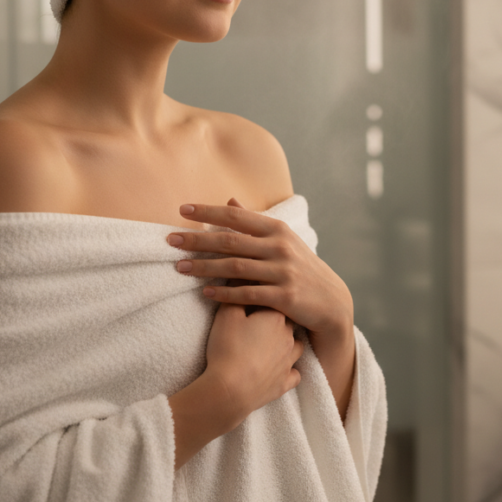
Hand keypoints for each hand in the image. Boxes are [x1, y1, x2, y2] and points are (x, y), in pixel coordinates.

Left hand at [167, 199, 353, 340]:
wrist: (331, 301)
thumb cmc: (300, 267)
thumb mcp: (282, 239)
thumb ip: (254, 221)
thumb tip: (229, 199)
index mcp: (277, 229)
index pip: (236, 215)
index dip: (208, 212)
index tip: (181, 210)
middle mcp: (280, 247)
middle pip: (230, 240)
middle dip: (197, 240)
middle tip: (170, 240)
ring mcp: (283, 272)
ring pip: (235, 268)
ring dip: (204, 268)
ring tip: (179, 268)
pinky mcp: (285, 297)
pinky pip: (248, 294)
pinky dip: (225, 294)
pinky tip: (206, 292)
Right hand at [205, 303, 304, 417]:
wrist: (232, 388)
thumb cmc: (228, 348)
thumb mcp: (227, 315)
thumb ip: (235, 294)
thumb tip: (240, 279)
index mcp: (277, 317)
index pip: (276, 300)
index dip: (265, 299)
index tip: (255, 300)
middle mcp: (289, 337)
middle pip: (289, 321)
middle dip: (277, 320)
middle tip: (260, 321)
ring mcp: (290, 361)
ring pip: (297, 346)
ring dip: (288, 343)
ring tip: (274, 343)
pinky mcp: (285, 382)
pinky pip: (294, 374)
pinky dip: (290, 370)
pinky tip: (282, 369)